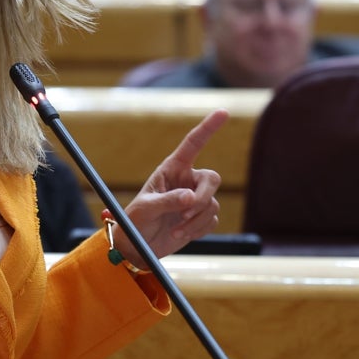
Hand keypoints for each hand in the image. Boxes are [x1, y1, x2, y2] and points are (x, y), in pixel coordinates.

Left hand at [115, 109, 227, 267]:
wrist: (138, 246)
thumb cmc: (135, 221)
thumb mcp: (146, 208)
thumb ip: (168, 201)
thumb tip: (191, 198)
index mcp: (171, 169)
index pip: (193, 144)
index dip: (208, 127)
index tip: (224, 112)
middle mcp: (187, 180)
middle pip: (212, 179)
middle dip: (203, 197)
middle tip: (186, 212)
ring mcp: (196, 199)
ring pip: (212, 203)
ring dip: (194, 220)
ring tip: (175, 229)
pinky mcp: (201, 218)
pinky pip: (212, 220)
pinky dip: (197, 229)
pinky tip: (180, 233)